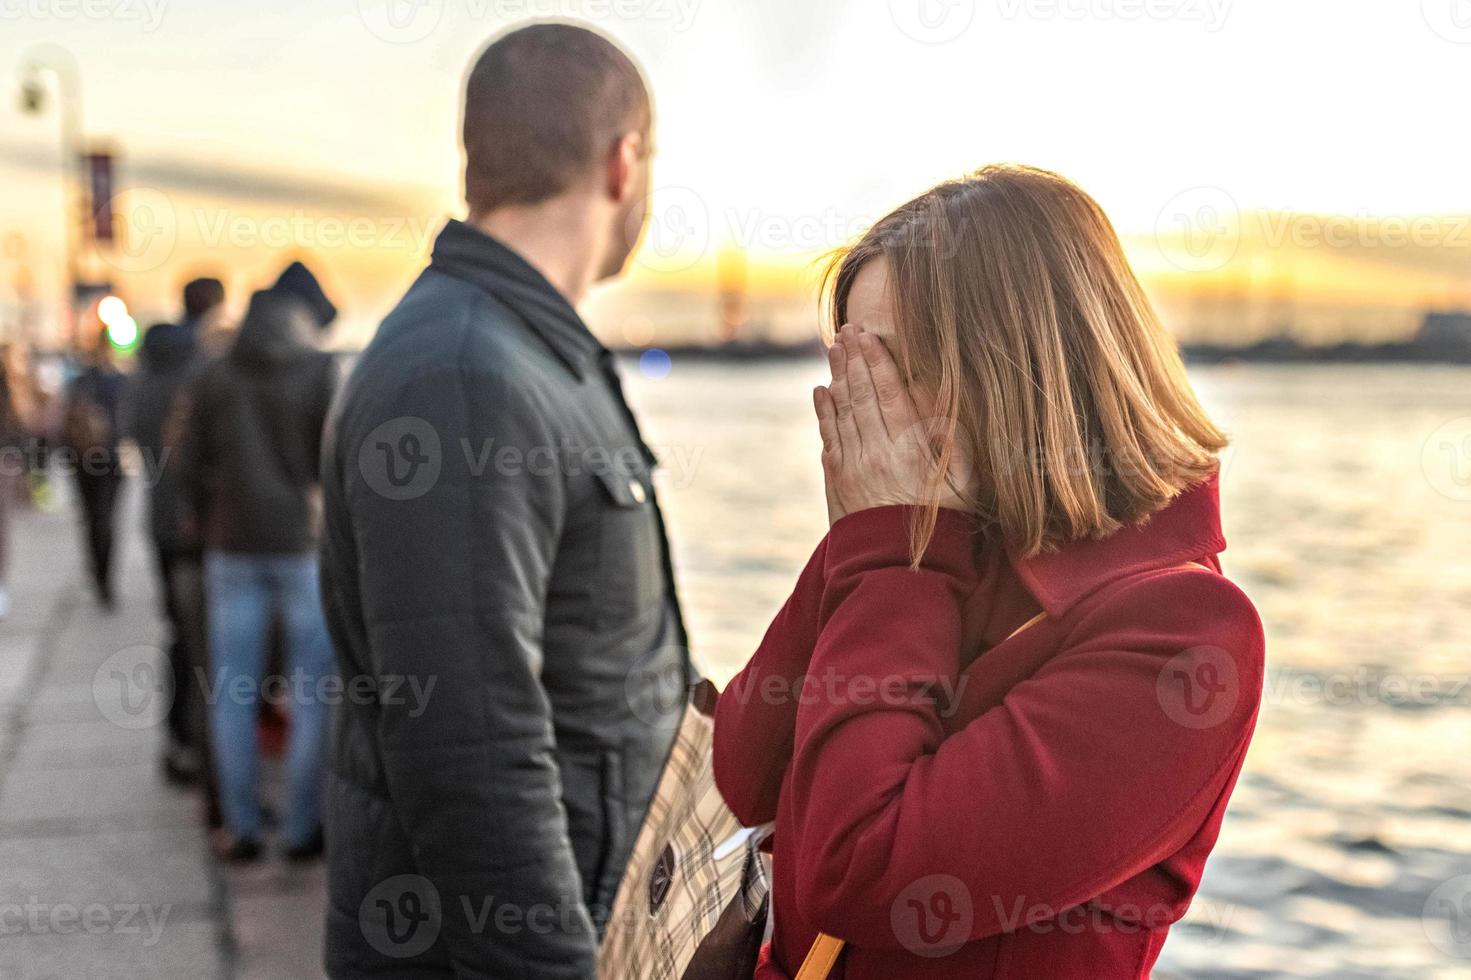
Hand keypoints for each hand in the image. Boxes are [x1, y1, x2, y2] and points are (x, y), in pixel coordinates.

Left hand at [813, 324, 972, 524]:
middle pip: (861, 394)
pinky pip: (829, 437)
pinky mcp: (837, 481)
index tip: (869, 334)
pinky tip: (822, 391)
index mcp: (911, 449)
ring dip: (837, 376)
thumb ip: (954, 439)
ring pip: (842, 411)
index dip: (878, 360)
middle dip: (853, 358)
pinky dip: (824, 411)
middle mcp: (877, 452)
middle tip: (847, 329)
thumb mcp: (965, 483)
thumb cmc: (944, 525)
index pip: (890, 392)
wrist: (899, 569)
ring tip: (834, 348)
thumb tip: (937, 399)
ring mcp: (853, 466)